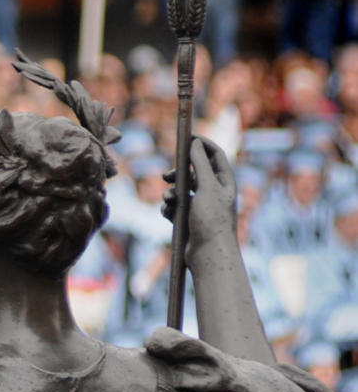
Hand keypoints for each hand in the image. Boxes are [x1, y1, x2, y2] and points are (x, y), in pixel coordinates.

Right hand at [161, 136, 238, 263]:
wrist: (208, 253)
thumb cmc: (212, 219)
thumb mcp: (206, 187)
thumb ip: (199, 164)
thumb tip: (195, 143)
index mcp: (224, 182)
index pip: (214, 155)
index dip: (201, 144)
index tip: (187, 137)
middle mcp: (213, 192)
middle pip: (193, 172)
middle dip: (179, 173)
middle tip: (167, 176)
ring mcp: (200, 206)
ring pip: (181, 190)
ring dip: (171, 193)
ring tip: (168, 201)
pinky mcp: (189, 219)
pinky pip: (174, 206)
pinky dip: (169, 207)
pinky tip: (168, 214)